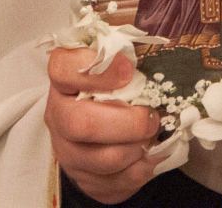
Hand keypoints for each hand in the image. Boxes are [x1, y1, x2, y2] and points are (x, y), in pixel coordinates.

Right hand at [45, 48, 159, 202]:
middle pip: (81, 124)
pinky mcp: (85, 180)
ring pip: (101, 159)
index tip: (128, 69)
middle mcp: (59, 117)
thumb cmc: (113, 91)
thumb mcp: (117, 66)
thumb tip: (162, 38)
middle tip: (151, 117)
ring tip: (150, 136)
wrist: (101, 135)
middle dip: (126, 123)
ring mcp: (68, 152)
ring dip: (136, 148)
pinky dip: (140, 170)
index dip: (95, 70)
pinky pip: (115, 183)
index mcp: (65, 81)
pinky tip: (147, 155)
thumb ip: (126, 52)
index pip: (63, 68)